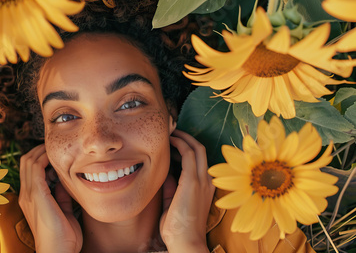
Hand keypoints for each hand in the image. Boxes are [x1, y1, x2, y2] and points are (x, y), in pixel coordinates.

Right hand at [19, 144, 82, 252]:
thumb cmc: (64, 237)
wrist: (58, 252)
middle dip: (40, 150)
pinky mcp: (37, 195)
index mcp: (31, 199)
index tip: (57, 154)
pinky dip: (44, 159)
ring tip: (56, 149)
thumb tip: (65, 182)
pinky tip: (56, 159)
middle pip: (26, 161)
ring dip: (42, 152)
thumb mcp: (64, 212)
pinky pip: (35, 168)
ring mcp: (29, 195)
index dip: (41, 157)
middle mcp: (26, 195)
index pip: (29, 169)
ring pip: (29, 161)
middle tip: (56, 148)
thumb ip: (62, 196)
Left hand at [159, 130, 214, 252]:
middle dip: (186, 137)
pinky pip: (190, 155)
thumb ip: (172, 187)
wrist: (185, 243)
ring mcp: (202, 180)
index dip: (186, 147)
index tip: (172, 141)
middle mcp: (207, 181)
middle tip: (171, 130)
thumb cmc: (178, 227)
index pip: (199, 159)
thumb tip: (165, 173)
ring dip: (183, 137)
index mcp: (204, 187)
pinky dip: (180, 145)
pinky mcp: (193, 181)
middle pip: (200, 149)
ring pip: (197, 148)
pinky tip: (169, 141)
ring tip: (169, 132)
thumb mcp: (173, 203)